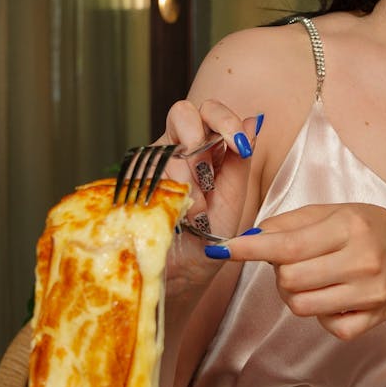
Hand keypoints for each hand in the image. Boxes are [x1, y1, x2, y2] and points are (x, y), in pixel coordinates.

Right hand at [162, 99, 262, 283]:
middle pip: (182, 113)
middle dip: (198, 135)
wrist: (183, 274)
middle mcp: (177, 149)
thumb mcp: (232, 198)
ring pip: (165, 145)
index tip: (241, 146)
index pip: (211, 112)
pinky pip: (147, 173)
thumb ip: (239, 160)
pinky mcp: (131, 182)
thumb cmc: (209, 236)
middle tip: (207, 169)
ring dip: (186, 178)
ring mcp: (152, 164)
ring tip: (195, 210)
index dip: (226, 121)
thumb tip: (253, 119)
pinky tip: (176, 215)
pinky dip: (167, 194)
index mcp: (206, 148)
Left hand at [210, 204, 385, 339]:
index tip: (223, 249)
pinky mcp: (375, 318)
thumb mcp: (331, 213)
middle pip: (289, 280)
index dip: (250, 250)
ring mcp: (371, 293)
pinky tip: (336, 297)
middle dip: (281, 271)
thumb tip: (248, 238)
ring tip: (315, 278)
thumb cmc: (366, 228)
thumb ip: (288, 224)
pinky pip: (327, 327)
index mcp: (349, 227)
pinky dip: (322, 314)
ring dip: (297, 294)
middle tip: (296, 261)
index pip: (287, 245)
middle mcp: (363, 259)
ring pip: (302, 306)